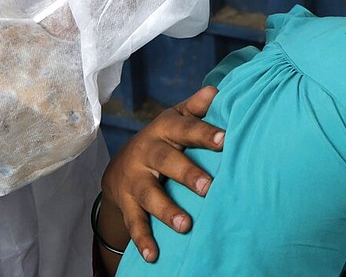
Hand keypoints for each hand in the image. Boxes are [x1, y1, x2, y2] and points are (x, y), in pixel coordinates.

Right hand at [100, 86, 223, 261]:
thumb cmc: (163, 139)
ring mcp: (135, 179)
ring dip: (166, 211)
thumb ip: (196, 108)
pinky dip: (142, 240)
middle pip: (167, 162)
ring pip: (149, 195)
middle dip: (187, 174)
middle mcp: (148, 152)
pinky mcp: (126, 203)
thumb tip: (216, 90)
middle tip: (208, 187)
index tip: (224, 140)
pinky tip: (153, 255)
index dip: (204, 134)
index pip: (186, 129)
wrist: (121, 164)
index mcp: (164, 130)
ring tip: (186, 226)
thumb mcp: (176, 119)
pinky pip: (134, 222)